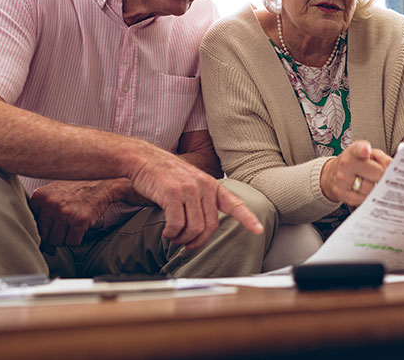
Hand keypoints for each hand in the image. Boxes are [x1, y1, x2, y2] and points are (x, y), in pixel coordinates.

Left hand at [29, 179, 124, 251]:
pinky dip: (77, 239)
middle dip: (56, 235)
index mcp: (40, 196)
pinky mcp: (79, 220)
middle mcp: (50, 204)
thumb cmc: (78, 190)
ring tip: (73, 225)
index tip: (53, 226)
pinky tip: (81, 227)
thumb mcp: (53, 193)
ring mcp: (65, 212)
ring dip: (66, 238)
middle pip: (45, 236)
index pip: (33, 226)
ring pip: (57, 241)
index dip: (45, 229)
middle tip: (66, 226)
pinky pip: (72, 242)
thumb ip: (42, 212)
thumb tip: (43, 245)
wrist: (102, 184)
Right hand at [127, 145, 263, 249]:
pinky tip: (166, 232)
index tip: (258, 230)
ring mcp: (189, 189)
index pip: (234, 204)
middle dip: (198, 241)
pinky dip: (171, 234)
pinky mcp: (172, 194)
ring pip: (194, 228)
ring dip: (182, 239)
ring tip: (174, 236)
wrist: (145, 159)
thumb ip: (202, 201)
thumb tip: (205, 228)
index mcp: (212, 185)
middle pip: (210, 226)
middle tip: (187, 243)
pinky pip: (177, 225)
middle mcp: (204, 186)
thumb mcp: (191, 183)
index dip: (247, 218)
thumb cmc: (166, 175)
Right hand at [320, 141, 391, 204]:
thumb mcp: (367, 154)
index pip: (358, 149)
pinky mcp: (342, 194)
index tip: (365, 151)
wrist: (331, 175)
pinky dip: (366, 196)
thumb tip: (394, 169)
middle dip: (379, 174)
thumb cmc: (354, 163)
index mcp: (353, 151)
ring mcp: (343, 180)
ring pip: (371, 188)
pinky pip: (364, 199)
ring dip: (373, 187)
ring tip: (366, 181)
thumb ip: (381, 157)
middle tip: (374, 173)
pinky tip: (361, 189)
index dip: (363, 150)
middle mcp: (346, 164)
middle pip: (377, 172)